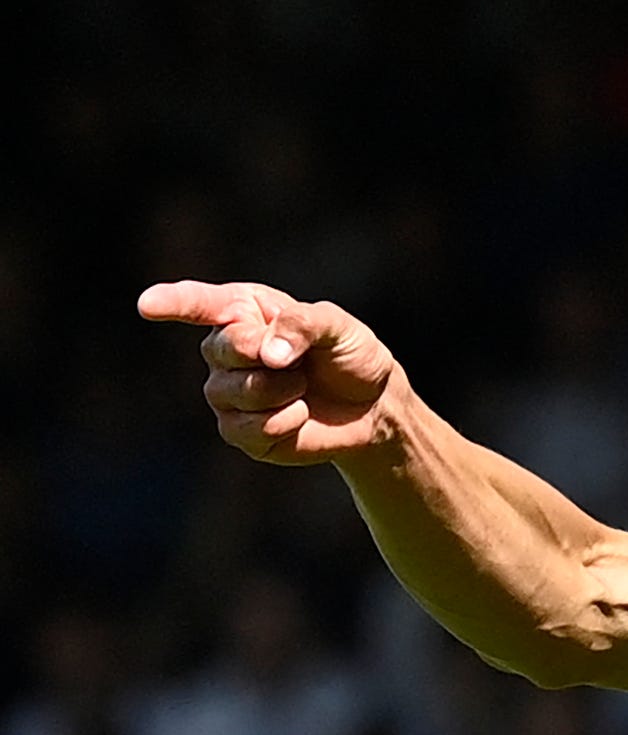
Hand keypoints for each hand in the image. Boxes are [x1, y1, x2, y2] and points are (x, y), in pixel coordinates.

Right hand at [137, 280, 401, 464]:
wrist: (371, 405)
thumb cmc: (350, 356)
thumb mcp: (338, 328)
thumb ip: (303, 326)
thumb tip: (267, 353)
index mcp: (244, 311)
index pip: (200, 303)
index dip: (174, 303)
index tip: (148, 304)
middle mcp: (226, 350)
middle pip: (221, 349)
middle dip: (260, 354)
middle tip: (295, 360)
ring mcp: (227, 392)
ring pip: (235, 391)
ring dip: (281, 390)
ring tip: (301, 386)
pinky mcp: (240, 432)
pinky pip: (249, 428)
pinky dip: (285, 421)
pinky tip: (299, 414)